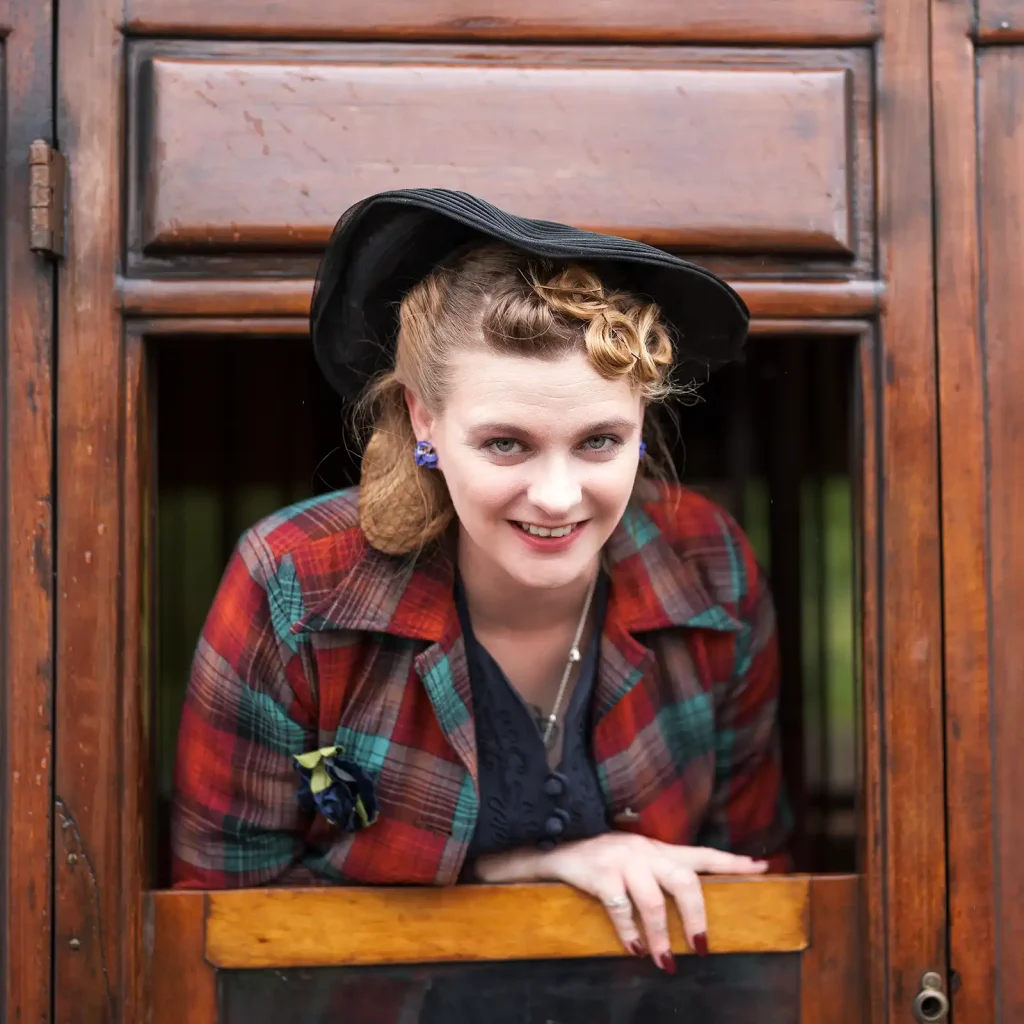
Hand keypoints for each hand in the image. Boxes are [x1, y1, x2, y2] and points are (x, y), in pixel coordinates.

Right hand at [474, 832, 766, 970]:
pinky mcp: (600, 873)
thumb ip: (661, 873)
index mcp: (658, 848)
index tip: (764, 867)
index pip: (703, 853)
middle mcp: (645, 850)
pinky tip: (634, 949)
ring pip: (654, 901)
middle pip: (686, 880)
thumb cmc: (602, 859)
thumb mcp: (635, 860)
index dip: (733, 862)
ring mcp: (623, 860)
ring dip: (662, 936)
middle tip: (703, 948)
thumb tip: (691, 901)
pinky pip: (621, 908)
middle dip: (698, 917)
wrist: (557, 844)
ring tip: (667, 961)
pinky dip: (630, 934)